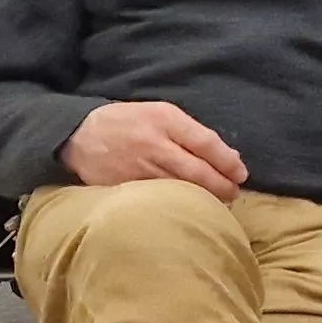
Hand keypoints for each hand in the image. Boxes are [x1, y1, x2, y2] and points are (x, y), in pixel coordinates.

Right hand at [61, 100, 248, 197]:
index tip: (241, 174)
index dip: (227, 161)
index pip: (205, 142)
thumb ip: (191, 132)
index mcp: (164, 119)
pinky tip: (190, 209)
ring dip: (204, 198)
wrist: (80, 136)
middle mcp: (153, 143)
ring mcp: (139, 168)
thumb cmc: (128, 123)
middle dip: (221, 186)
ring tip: (218, 204)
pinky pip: (160, 198)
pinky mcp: (127, 187)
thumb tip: (228, 157)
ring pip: (181, 188)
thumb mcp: (159, 113)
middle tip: (234, 194)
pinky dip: (179, 205)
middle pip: (197, 170)